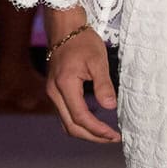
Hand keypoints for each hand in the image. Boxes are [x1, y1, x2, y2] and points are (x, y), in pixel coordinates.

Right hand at [44, 25, 120, 143]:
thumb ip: (103, 85)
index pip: (80, 117)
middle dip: (92, 136)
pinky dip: (80, 122)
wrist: (64, 29)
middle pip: (71, 126)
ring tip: (106, 133)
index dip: (97, 130)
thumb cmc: (82, 41)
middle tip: (112, 138)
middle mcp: (54, 93)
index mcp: (64, 85)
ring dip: (86, 132)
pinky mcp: (55, 92)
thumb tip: (110, 107)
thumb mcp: (98, 61)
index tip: (114, 135)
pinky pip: (66, 114)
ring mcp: (52, 93)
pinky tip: (95, 121)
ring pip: (67, 123)